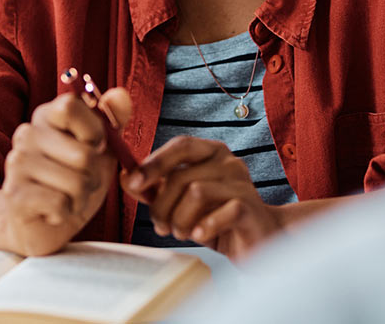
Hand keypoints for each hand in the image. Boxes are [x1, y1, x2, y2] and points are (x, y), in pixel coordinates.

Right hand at [0, 88, 131, 256]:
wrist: (42, 223)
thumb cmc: (73, 181)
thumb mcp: (99, 150)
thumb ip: (112, 121)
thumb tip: (121, 94)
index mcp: (46, 116)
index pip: (71, 105)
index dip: (94, 130)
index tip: (96, 146)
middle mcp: (27, 133)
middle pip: (84, 154)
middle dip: (93, 177)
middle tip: (80, 183)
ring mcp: (16, 163)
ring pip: (76, 183)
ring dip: (81, 198)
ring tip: (66, 198)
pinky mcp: (14, 194)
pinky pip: (60, 203)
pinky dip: (66, 212)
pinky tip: (53, 211)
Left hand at [122, 137, 282, 260]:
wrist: (259, 238)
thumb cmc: (216, 216)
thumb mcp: (180, 201)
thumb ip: (154, 189)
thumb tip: (125, 177)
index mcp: (210, 152)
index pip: (179, 145)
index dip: (153, 163)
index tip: (133, 183)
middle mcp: (228, 162)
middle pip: (181, 175)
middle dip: (162, 205)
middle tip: (160, 226)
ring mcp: (243, 183)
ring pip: (197, 192)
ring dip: (180, 219)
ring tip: (181, 232)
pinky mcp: (251, 208)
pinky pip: (223, 211)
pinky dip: (205, 226)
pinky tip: (199, 235)